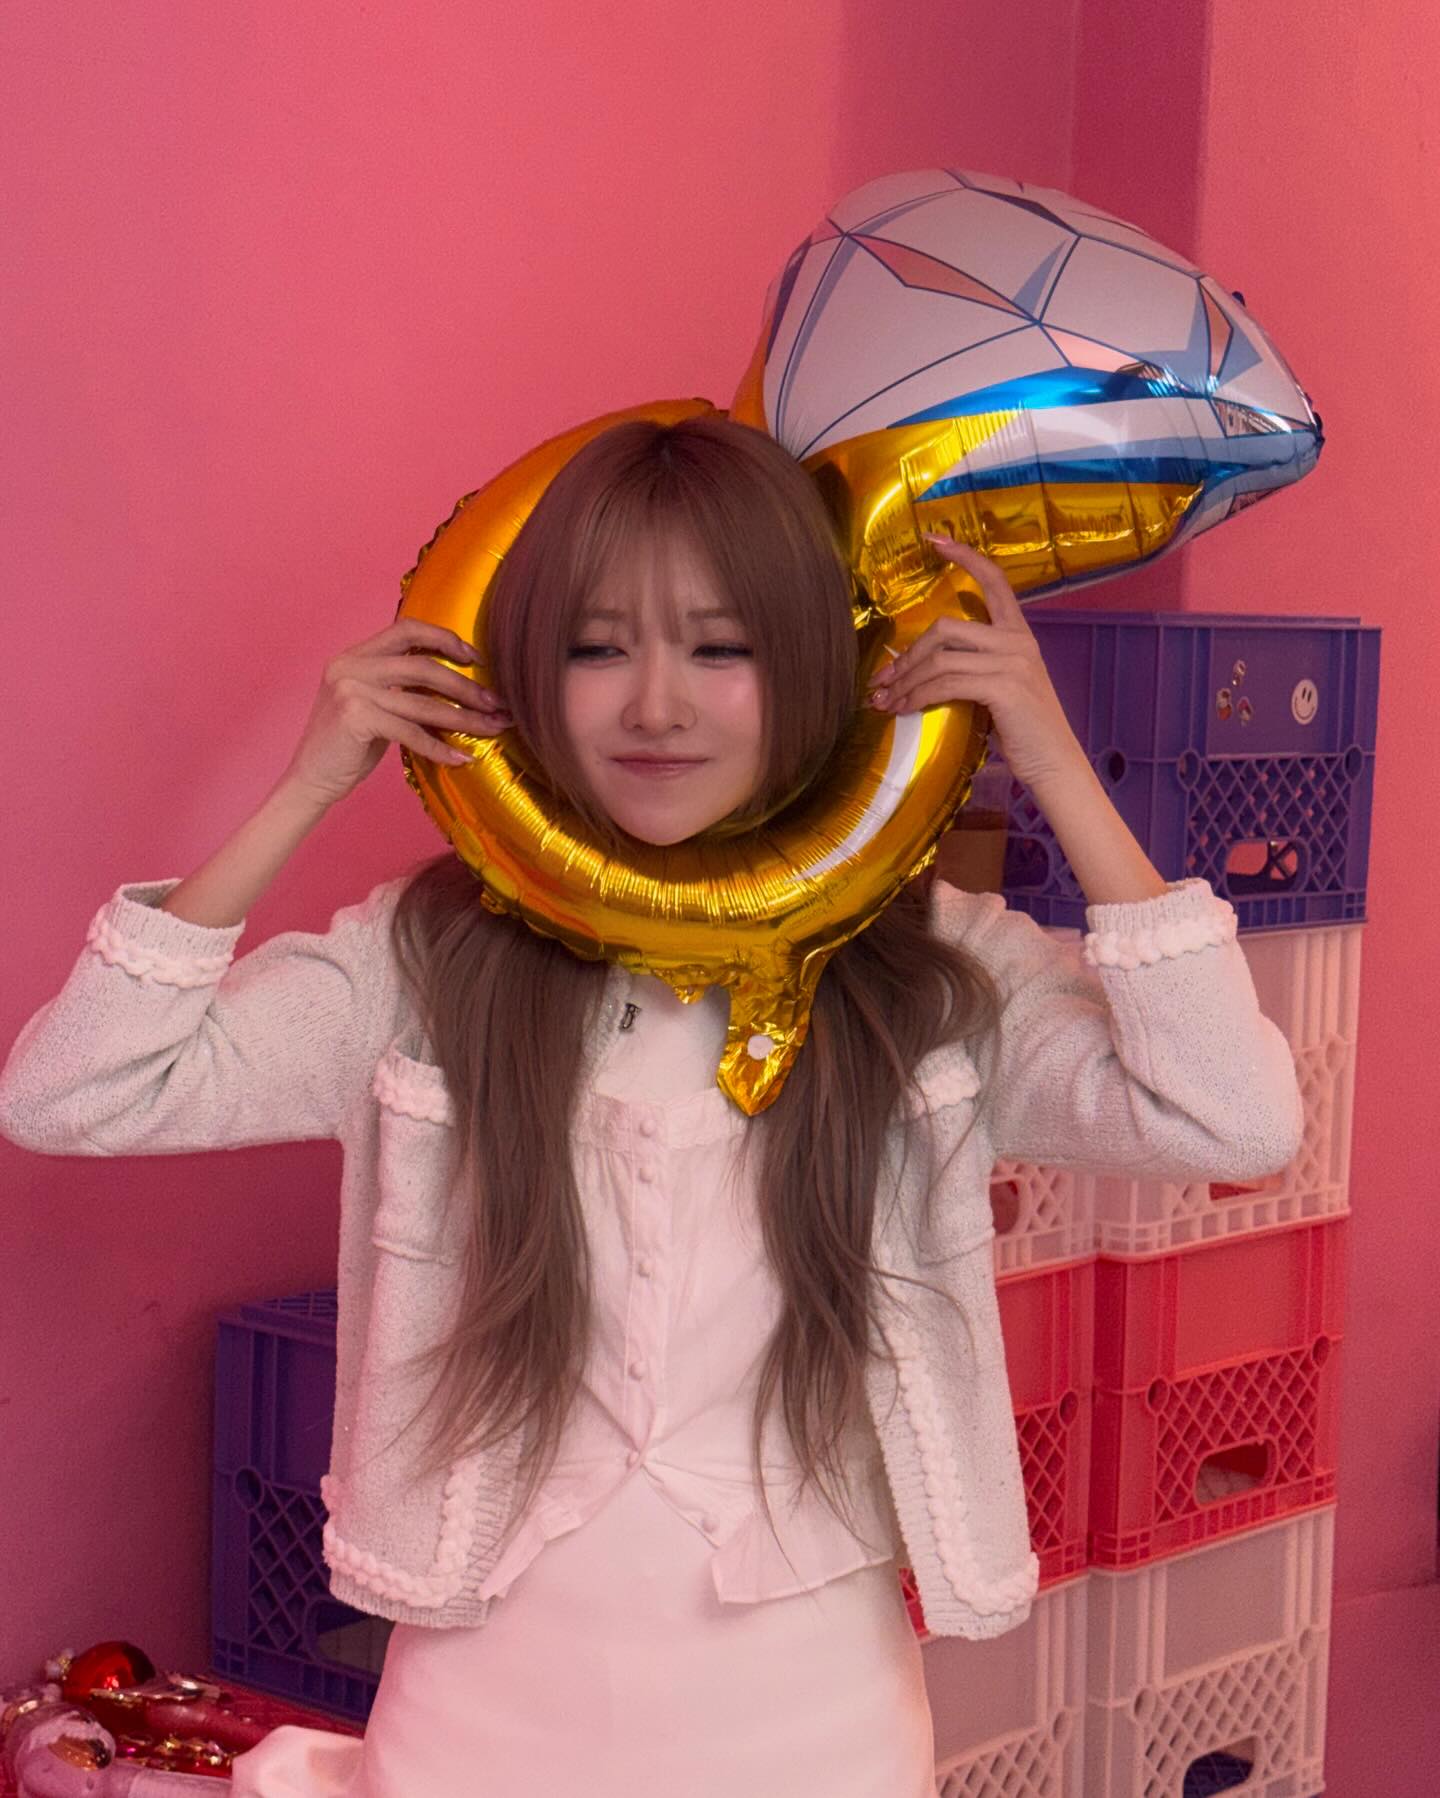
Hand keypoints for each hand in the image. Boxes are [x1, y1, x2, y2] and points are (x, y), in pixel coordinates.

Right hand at [281, 618, 511, 810]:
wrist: (310, 780)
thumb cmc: (347, 746)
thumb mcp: (373, 705)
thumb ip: (401, 686)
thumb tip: (456, 683)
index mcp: (355, 655)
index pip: (406, 629)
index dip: (443, 638)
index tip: (474, 657)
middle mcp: (350, 665)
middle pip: (423, 666)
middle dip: (466, 686)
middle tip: (496, 703)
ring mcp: (350, 689)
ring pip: (422, 702)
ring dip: (464, 718)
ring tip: (493, 728)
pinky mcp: (354, 717)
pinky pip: (411, 732)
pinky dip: (440, 747)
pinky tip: (462, 758)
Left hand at [866, 534, 1086, 792]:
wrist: (1055, 765)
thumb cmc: (1024, 731)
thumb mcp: (1001, 687)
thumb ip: (972, 666)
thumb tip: (918, 664)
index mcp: (1019, 633)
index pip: (994, 580)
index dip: (965, 556)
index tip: (934, 539)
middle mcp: (1018, 640)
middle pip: (946, 626)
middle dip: (906, 655)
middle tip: (881, 681)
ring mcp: (1013, 662)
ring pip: (940, 656)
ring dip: (905, 681)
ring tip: (884, 701)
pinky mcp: (1004, 687)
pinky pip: (946, 682)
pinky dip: (918, 695)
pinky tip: (904, 709)